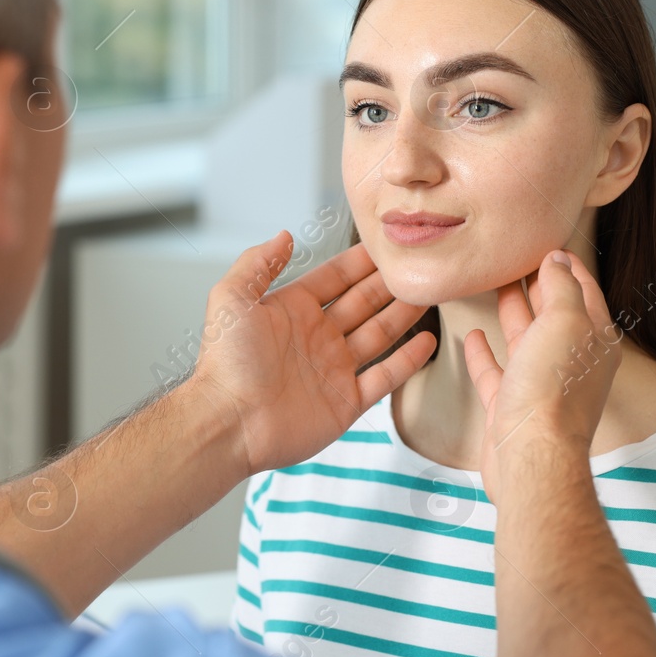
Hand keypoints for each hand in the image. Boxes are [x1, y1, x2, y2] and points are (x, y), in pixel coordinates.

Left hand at [188, 231, 436, 477]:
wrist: (230, 422)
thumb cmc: (226, 362)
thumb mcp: (232, 298)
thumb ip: (258, 263)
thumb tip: (285, 234)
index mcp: (292, 310)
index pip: (334, 278)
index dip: (360, 261)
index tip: (387, 243)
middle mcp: (316, 337)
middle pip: (363, 303)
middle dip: (389, 284)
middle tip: (417, 265)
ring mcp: (334, 370)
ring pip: (378, 335)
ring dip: (403, 316)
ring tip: (429, 294)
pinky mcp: (346, 402)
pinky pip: (384, 377)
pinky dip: (407, 361)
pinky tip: (428, 342)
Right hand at [462, 248, 620, 500]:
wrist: (531, 456)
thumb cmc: (552, 390)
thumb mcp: (565, 322)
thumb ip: (562, 287)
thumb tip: (558, 259)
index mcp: (593, 339)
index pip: (584, 291)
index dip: (568, 265)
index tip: (549, 243)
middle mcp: (570, 362)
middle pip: (554, 313)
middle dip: (540, 284)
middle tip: (520, 257)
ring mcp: (539, 385)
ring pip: (526, 339)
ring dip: (514, 311)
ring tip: (498, 285)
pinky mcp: (510, 406)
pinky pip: (496, 372)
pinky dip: (485, 352)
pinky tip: (473, 335)